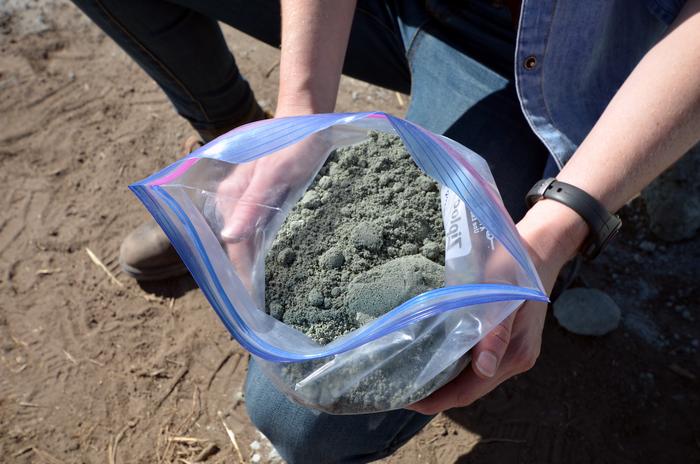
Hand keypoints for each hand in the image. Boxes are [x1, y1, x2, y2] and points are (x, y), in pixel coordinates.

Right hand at [210, 108, 327, 294]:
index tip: (248, 304)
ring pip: (244, 242)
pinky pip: (258, 232)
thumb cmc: (293, 145)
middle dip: (241, 276)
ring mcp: (247, 202)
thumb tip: (229, 239)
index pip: (232, 246)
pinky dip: (262, 252)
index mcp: (230, 195)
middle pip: (233, 247)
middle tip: (255, 309)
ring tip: (262, 297)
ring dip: (251, 267)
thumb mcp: (276, 174)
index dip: (239, 275)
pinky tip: (272, 268)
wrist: (307, 122)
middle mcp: (233, 201)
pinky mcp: (262, 203)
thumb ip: (253, 205)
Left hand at [407, 200, 587, 414]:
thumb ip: (495, 333)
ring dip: (446, 383)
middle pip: (470, 390)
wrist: (539, 250)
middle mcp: (516, 360)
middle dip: (436, 395)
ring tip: (413, 379)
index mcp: (515, 354)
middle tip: (400, 391)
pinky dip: (457, 368)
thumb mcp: (502, 293)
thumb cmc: (515, 267)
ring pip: (474, 380)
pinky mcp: (510, 343)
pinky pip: (479, 365)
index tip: (407, 401)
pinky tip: (437, 360)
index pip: (469, 391)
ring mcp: (515, 353)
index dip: (438, 400)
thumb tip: (483, 370)